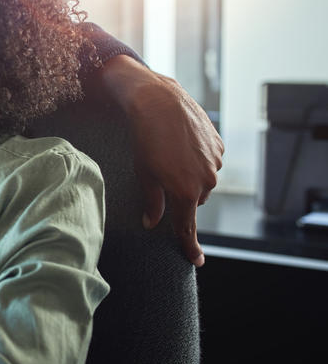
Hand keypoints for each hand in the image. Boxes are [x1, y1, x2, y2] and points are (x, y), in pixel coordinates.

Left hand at [98, 56, 223, 266]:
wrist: (158, 102)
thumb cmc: (145, 139)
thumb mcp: (144, 173)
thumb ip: (151, 201)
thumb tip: (151, 223)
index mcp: (184, 192)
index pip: (187, 227)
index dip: (190, 246)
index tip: (195, 261)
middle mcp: (205, 181)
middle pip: (193, 200)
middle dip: (180, 194)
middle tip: (162, 174)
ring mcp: (215, 163)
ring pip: (203, 181)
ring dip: (190, 175)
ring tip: (170, 153)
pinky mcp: (219, 146)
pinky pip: (209, 162)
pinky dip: (198, 159)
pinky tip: (182, 143)